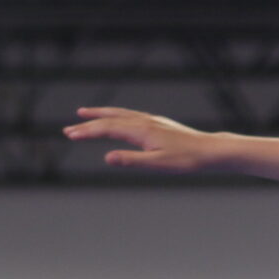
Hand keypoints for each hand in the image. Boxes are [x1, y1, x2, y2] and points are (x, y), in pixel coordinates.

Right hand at [63, 107, 226, 172]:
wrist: (210, 150)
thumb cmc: (187, 160)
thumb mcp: (158, 164)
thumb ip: (132, 160)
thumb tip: (107, 158)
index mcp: (141, 130)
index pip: (107, 129)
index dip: (87, 132)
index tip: (70, 135)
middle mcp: (144, 121)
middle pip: (110, 119)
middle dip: (88, 124)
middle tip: (67, 130)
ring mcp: (151, 120)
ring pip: (120, 114)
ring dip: (100, 114)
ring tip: (83, 113)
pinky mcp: (158, 123)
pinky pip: (130, 115)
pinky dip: (116, 114)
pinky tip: (115, 118)